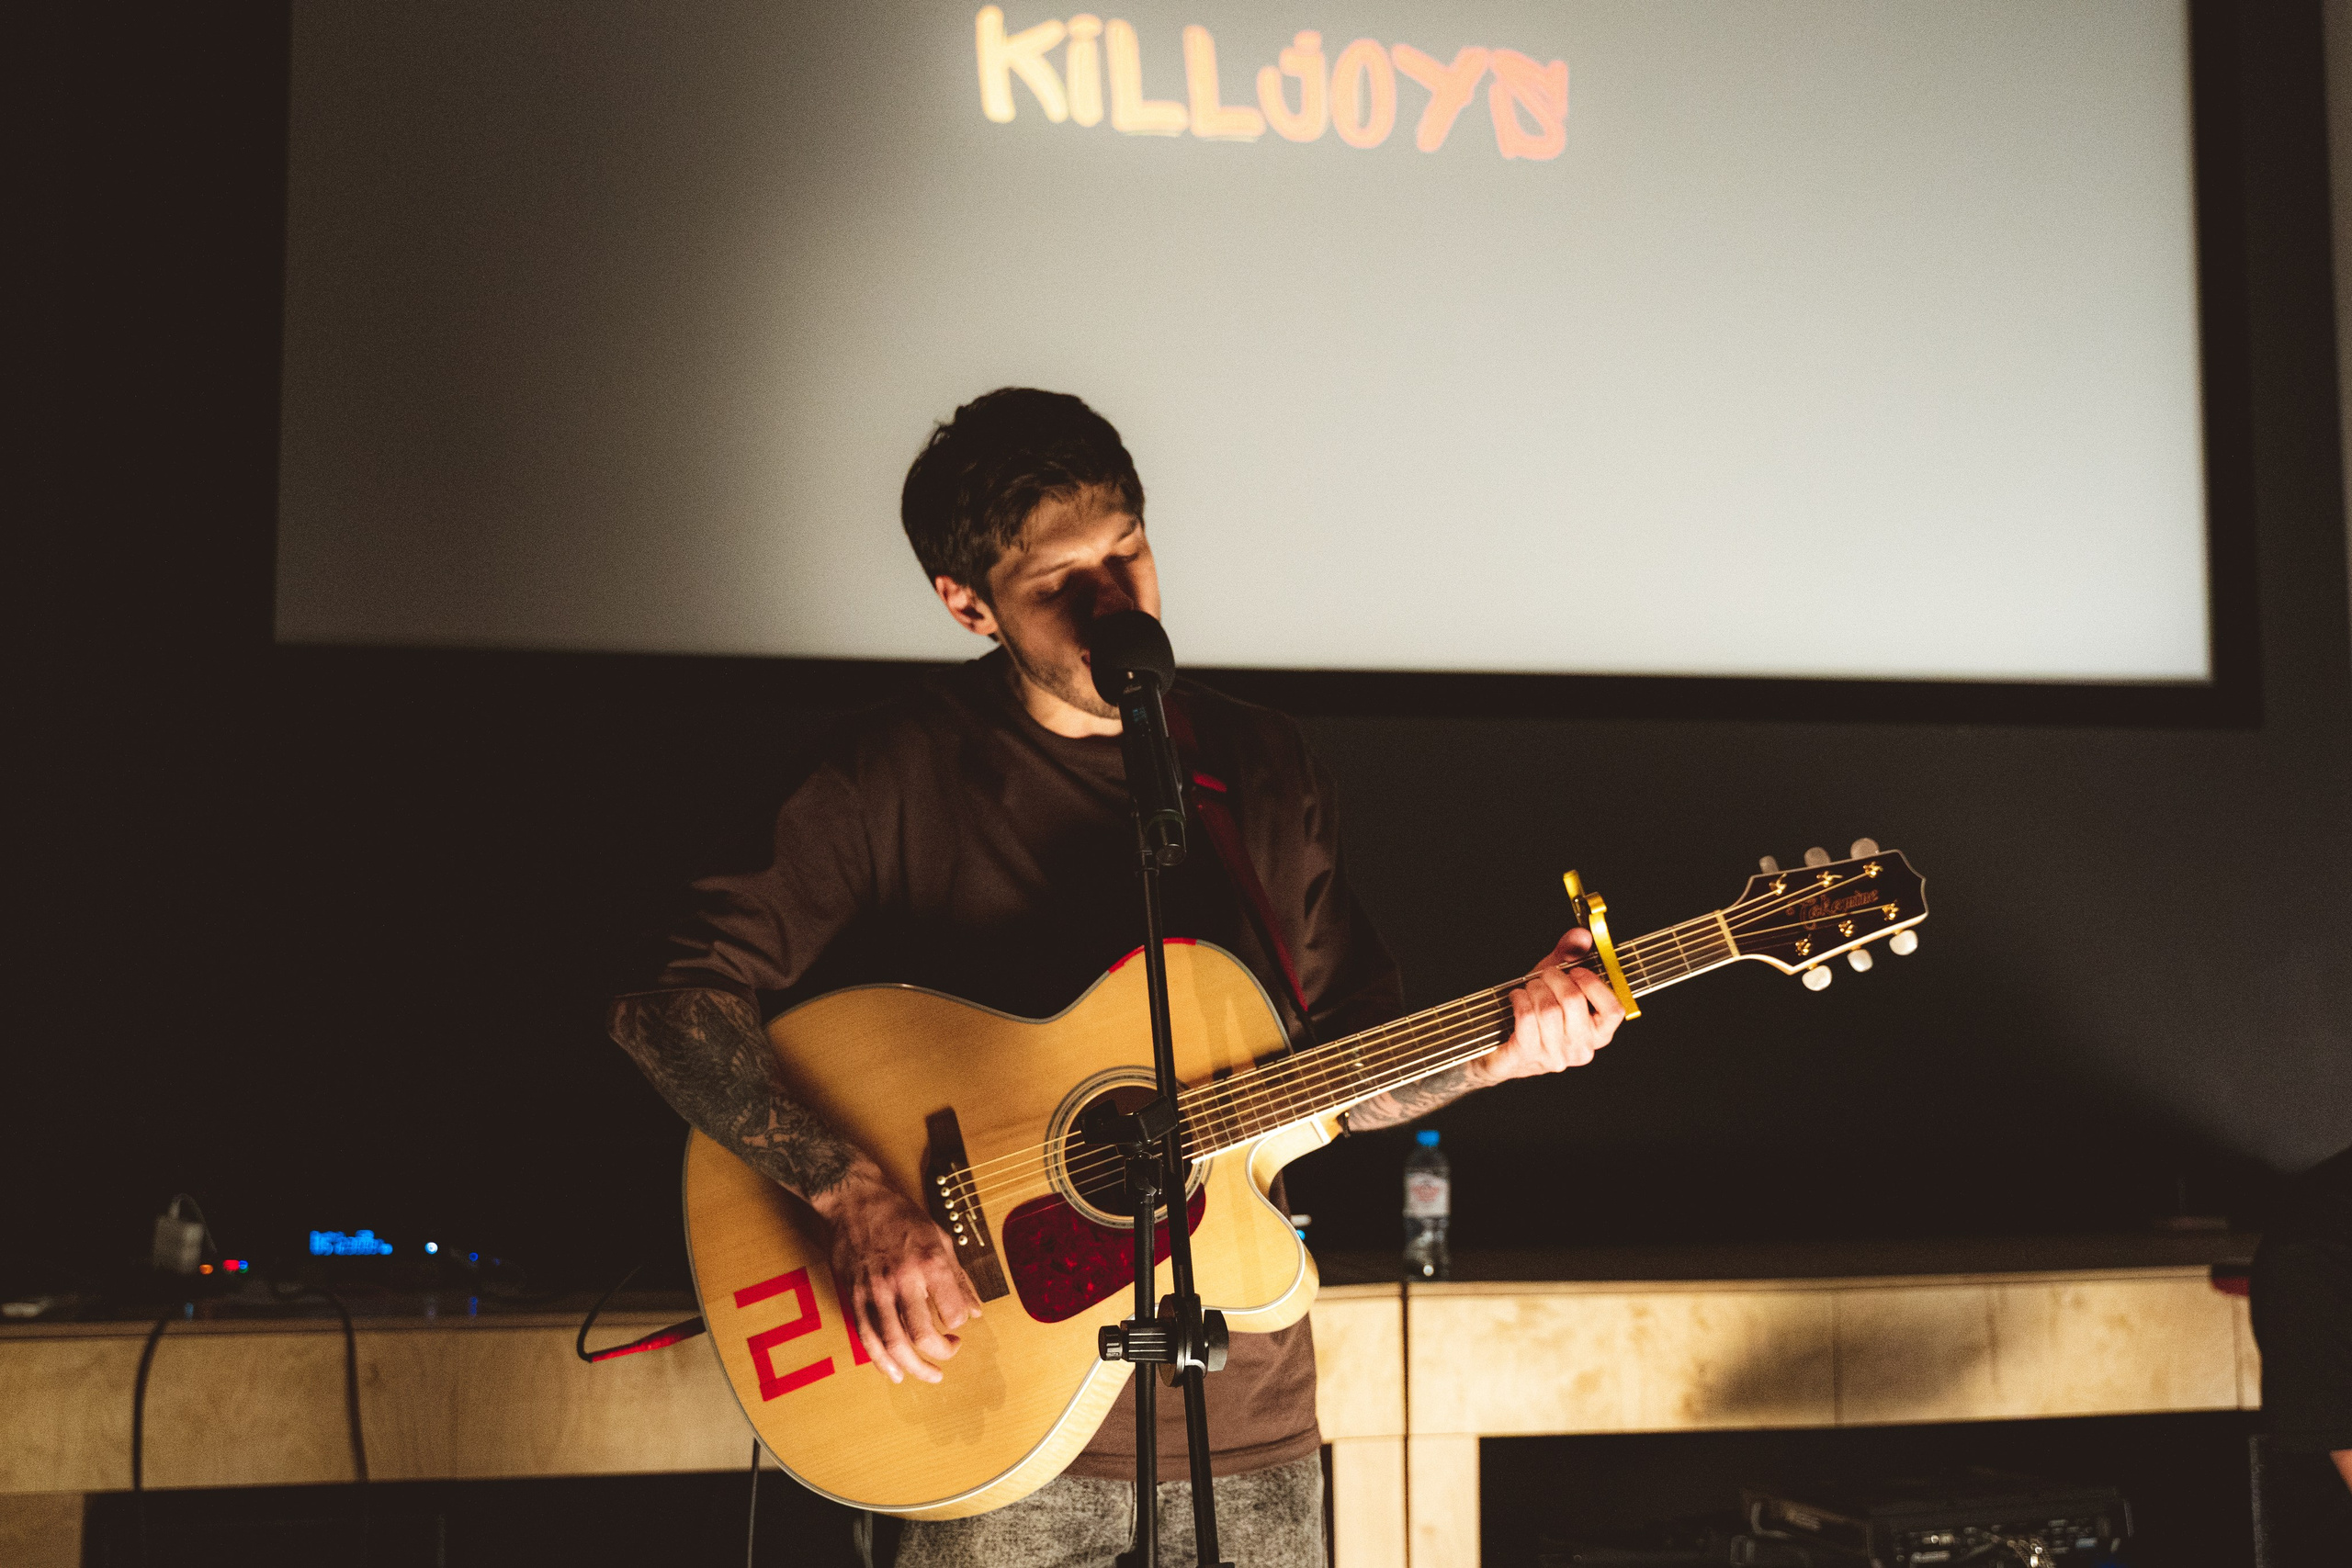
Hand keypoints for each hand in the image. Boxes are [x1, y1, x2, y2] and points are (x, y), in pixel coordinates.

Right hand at [813, 1166, 982, 1384]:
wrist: (855, 1200)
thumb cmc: (901, 1216)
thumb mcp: (940, 1238)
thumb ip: (959, 1278)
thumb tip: (975, 1311)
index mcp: (930, 1262)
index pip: (952, 1312)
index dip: (959, 1325)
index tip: (959, 1326)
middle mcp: (903, 1279)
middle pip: (923, 1335)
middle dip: (941, 1354)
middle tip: (949, 1354)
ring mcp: (875, 1290)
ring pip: (893, 1344)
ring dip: (913, 1368)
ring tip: (928, 1375)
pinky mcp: (854, 1297)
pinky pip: (867, 1337)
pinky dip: (881, 1361)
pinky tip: (894, 1372)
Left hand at [1473, 928, 1625, 1085]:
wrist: (1503, 1045)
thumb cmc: (1536, 1012)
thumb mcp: (1556, 982)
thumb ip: (1570, 956)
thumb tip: (1581, 935)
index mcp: (1598, 1034)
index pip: (1614, 1011)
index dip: (1594, 984)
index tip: (1576, 971)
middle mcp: (1582, 1049)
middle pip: (1574, 1001)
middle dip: (1554, 978)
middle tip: (1544, 975)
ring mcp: (1556, 1056)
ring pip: (1547, 1009)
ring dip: (1533, 989)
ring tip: (1529, 988)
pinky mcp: (1528, 1056)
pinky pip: (1526, 1017)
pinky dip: (1518, 999)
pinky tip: (1516, 997)